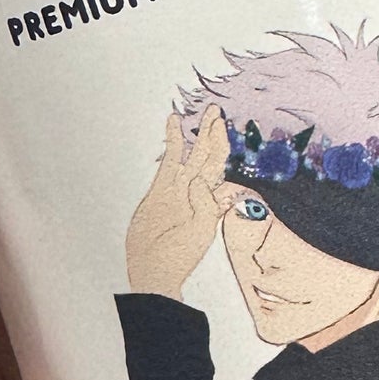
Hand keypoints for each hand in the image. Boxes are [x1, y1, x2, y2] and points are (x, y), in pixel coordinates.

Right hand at [123, 105, 228, 296]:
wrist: (153, 268)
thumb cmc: (179, 256)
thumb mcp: (202, 231)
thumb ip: (205, 205)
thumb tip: (199, 180)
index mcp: (210, 200)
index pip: (219, 166)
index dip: (222, 146)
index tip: (225, 128)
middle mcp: (195, 190)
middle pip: (207, 155)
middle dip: (213, 132)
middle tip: (216, 111)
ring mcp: (177, 187)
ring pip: (191, 154)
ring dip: (198, 133)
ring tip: (205, 113)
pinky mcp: (160, 189)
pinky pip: (168, 160)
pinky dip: (172, 141)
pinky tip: (173, 123)